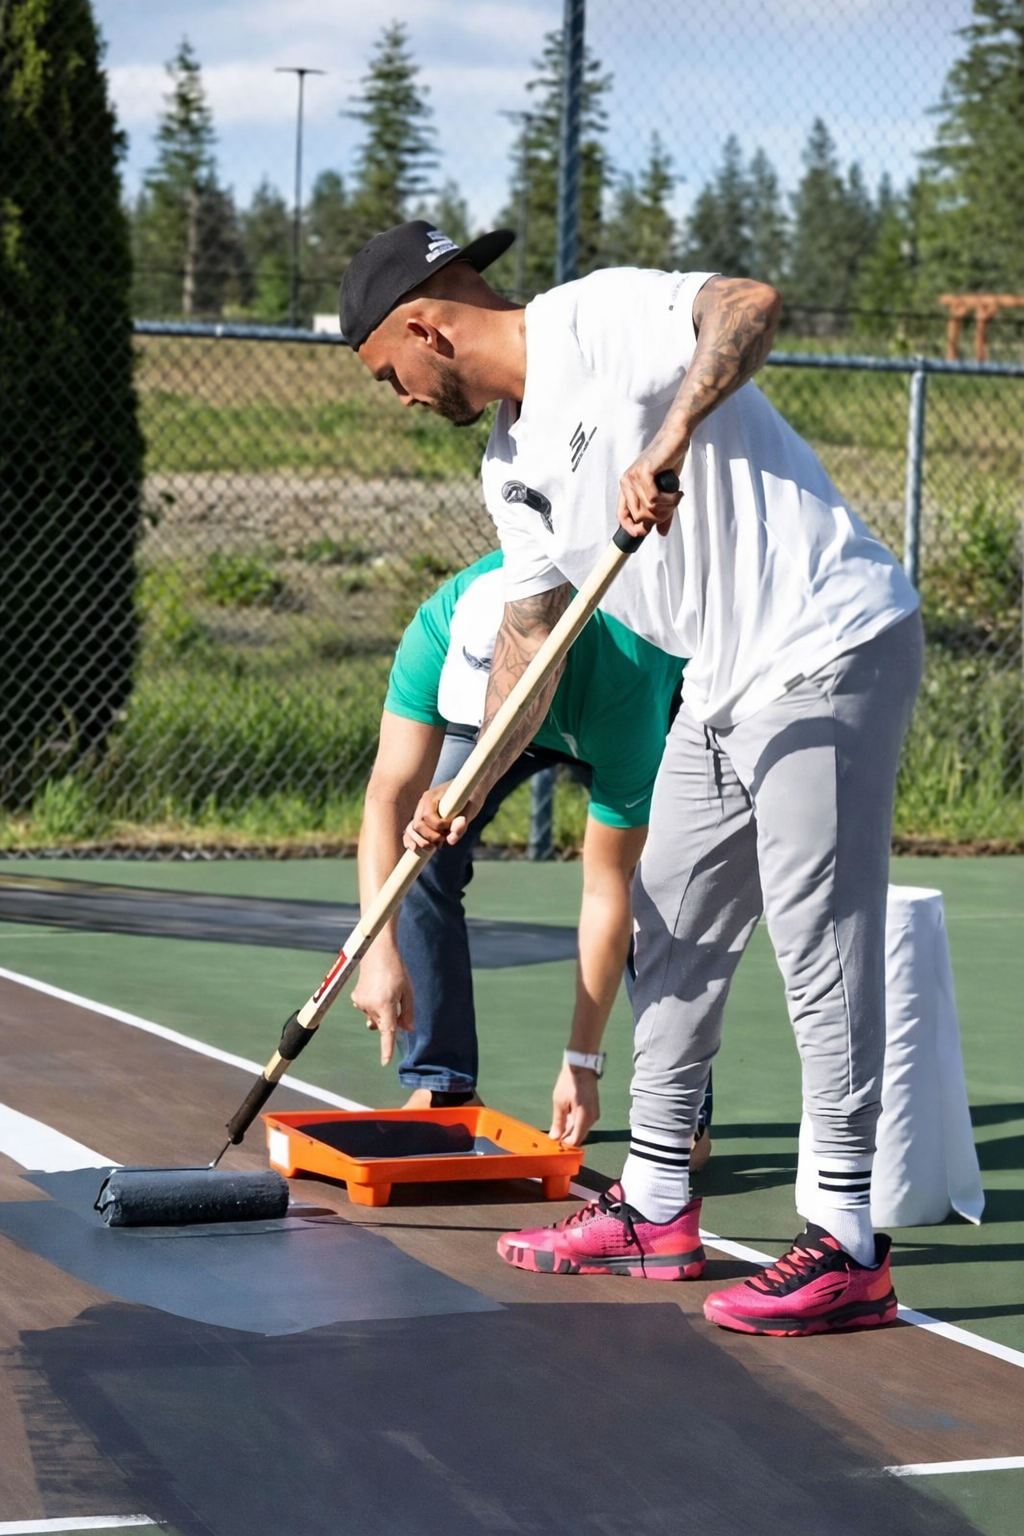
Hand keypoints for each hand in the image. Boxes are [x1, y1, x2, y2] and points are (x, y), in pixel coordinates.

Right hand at [350, 948, 413, 1065]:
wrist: (376, 952)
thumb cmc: (396, 969)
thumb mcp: (408, 991)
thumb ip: (408, 1012)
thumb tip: (407, 1028)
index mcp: (385, 1005)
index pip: (386, 1033)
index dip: (386, 1049)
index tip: (385, 1062)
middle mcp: (370, 1006)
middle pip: (382, 1025)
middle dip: (391, 1020)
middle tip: (398, 1002)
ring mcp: (360, 1002)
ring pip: (374, 1017)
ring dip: (382, 1012)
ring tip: (386, 991)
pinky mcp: (356, 998)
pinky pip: (367, 1009)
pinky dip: (373, 1005)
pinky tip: (376, 990)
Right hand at [403, 779, 482, 850]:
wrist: (469, 793)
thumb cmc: (470, 798)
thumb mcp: (470, 809)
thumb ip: (462, 824)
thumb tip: (451, 840)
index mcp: (431, 796)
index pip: (427, 816)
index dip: (438, 826)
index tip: (449, 827)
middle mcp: (422, 804)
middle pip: (417, 825)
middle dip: (430, 836)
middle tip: (444, 839)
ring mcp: (421, 812)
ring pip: (412, 830)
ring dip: (422, 841)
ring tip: (435, 846)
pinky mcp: (423, 821)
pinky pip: (412, 831)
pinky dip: (412, 840)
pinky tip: (414, 848)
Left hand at [549, 1061, 600, 1147]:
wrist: (582, 1065)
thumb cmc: (569, 1082)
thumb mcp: (559, 1102)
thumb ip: (558, 1122)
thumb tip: (555, 1137)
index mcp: (584, 1117)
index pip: (576, 1140)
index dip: (564, 1143)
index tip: (554, 1139)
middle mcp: (592, 1118)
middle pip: (579, 1135)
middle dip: (567, 1135)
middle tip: (554, 1129)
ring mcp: (595, 1113)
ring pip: (581, 1128)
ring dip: (570, 1128)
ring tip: (559, 1118)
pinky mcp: (594, 1108)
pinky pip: (584, 1121)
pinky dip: (575, 1121)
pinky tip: (567, 1113)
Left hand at [616, 448, 685, 539]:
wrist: (675, 438)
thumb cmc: (669, 461)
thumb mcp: (665, 491)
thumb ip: (662, 512)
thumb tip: (661, 532)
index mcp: (627, 487)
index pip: (622, 515)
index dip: (631, 529)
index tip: (645, 533)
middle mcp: (626, 482)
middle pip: (640, 516)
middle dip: (659, 516)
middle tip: (672, 506)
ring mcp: (633, 476)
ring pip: (649, 509)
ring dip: (667, 507)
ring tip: (676, 497)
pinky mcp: (644, 472)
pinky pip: (655, 499)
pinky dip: (669, 500)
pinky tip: (677, 492)